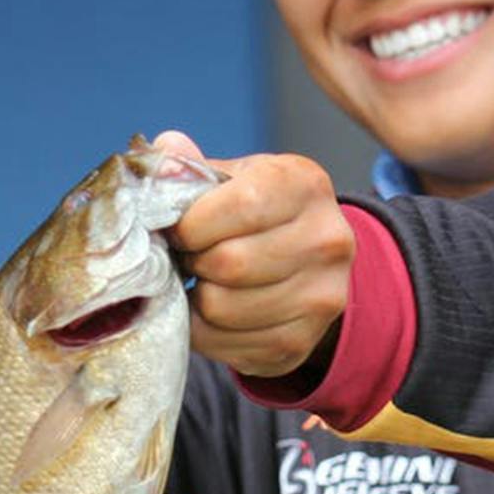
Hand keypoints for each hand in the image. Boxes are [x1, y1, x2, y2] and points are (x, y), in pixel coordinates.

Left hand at [153, 131, 353, 379]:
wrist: (303, 265)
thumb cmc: (254, 214)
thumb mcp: (231, 179)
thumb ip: (192, 168)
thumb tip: (165, 148)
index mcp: (305, 185)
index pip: (243, 205)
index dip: (193, 223)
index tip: (180, 229)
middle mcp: (328, 239)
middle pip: (230, 263)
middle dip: (192, 262)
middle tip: (188, 257)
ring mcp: (321, 296)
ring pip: (223, 308)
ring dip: (195, 298)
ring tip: (201, 281)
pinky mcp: (300, 342)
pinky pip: (226, 345)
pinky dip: (204, 331)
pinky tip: (210, 312)